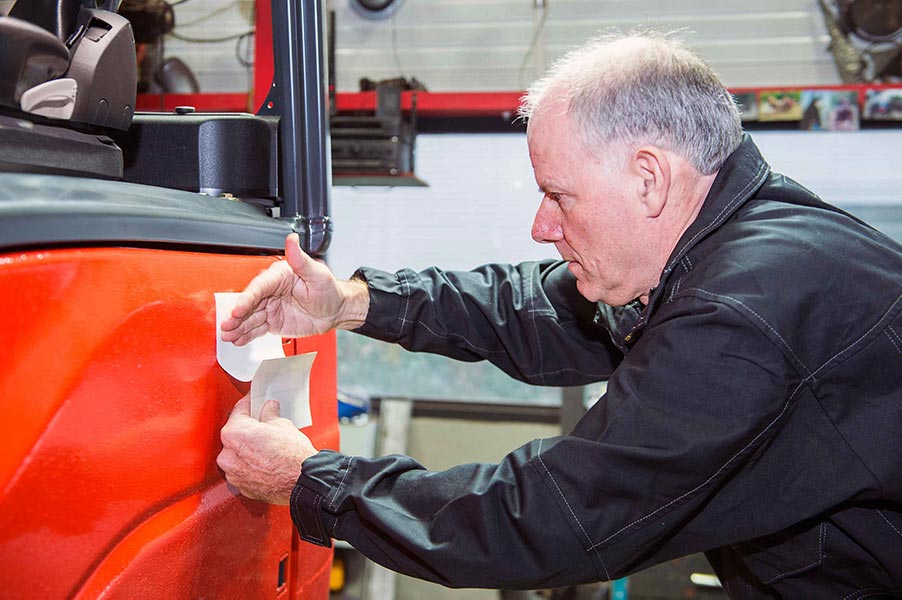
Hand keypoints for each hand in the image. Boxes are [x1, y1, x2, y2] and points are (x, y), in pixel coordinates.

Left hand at [217, 395, 317, 504]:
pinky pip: (241, 469)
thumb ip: (269, 415)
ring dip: (247, 448)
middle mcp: (227, 455)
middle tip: (262, 422)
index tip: (253, 401)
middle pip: (234, 434)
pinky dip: (250, 464)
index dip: (249, 403)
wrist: (303, 482)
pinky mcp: (241, 486)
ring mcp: (232, 473)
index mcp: (234, 434)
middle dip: (247, 428)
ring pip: (236, 454)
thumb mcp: (282, 425)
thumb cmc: (293, 457)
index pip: (238, 411)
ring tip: (264, 444)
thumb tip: (268, 409)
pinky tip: (264, 460)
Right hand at [220, 233, 368, 345]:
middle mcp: (271, 291)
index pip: (259, 287)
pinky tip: (236, 339)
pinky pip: (257, 328)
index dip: (247, 299)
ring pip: (250, 317)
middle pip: (249, 303)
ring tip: (227, 335)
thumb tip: (292, 240)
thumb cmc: (328, 289)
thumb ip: (301, 259)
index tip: (238, 309)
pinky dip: (246, 334)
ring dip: (237, 326)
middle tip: (226, 325)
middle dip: (236, 315)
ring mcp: (270, 307)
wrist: (335, 310)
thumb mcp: (318, 273)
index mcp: (279, 276)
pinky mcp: (272, 321)